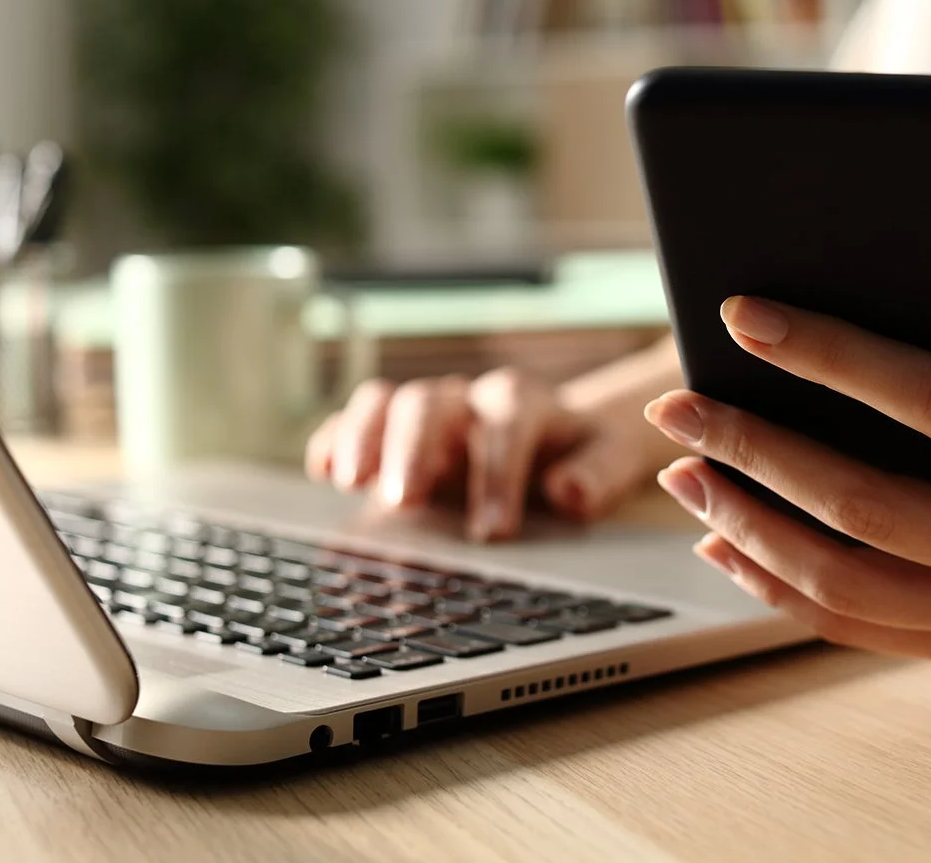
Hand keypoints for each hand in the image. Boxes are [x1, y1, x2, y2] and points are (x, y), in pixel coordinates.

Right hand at [306, 366, 659, 540]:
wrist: (557, 440)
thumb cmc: (579, 455)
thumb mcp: (607, 461)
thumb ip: (597, 473)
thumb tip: (569, 490)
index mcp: (521, 403)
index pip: (505, 422)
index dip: (497, 472)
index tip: (493, 530)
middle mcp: (465, 400)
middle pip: (431, 402)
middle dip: (415, 448)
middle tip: (406, 501)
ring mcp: (423, 414)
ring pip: (385, 402)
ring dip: (363, 437)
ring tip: (349, 482)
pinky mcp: (388, 435)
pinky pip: (352, 422)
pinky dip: (333, 441)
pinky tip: (323, 474)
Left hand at [644, 286, 930, 665]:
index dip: (833, 358)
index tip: (745, 317)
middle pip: (867, 508)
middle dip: (756, 450)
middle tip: (678, 403)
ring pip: (848, 584)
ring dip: (748, 527)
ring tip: (683, 471)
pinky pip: (857, 628)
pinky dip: (777, 587)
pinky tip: (723, 539)